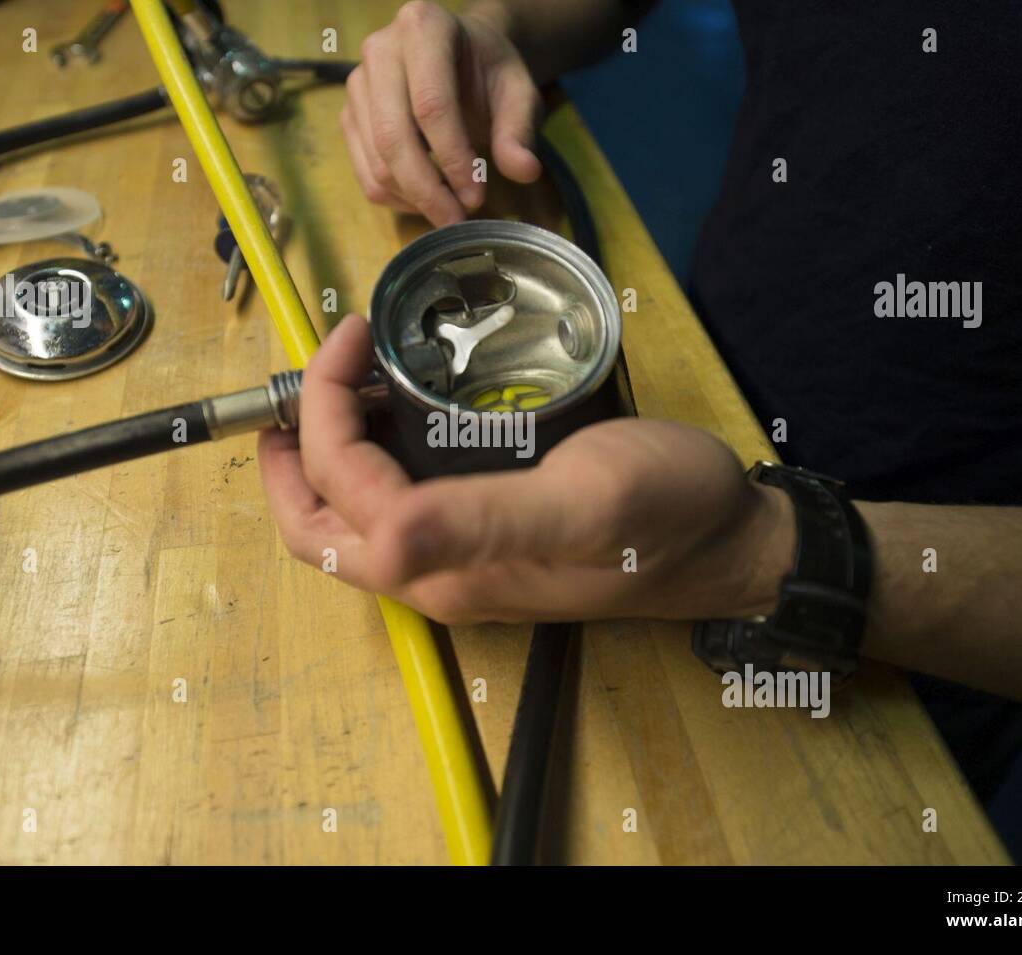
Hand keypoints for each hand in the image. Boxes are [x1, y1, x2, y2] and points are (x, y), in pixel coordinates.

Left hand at [258, 315, 794, 624]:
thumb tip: (381, 536)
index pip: (336, 490)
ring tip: (341, 383)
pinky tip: (396, 410)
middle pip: (319, 526)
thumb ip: (480, 523)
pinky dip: (373, 460)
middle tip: (309, 373)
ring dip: (325, 455)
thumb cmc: (666, 515)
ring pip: (353, 520)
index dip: (322, 408)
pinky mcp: (484, 541)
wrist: (730, 540)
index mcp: (444, 569)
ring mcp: (459, 561)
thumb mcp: (584, 504)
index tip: (355, 330)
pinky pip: (399, 507)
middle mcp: (437, 574)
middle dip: (291, 451)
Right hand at [342, 1, 542, 225]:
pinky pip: (365, 172)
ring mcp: (358, 84)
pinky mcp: (350, 116)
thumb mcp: (517, 92)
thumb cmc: (488, 72)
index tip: (476, 196)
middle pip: (393, 136)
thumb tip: (524, 171)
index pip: (431, 105)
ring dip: (413, 198)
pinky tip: (427, 200)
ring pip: (376, 159)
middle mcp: (380, 50)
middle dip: (426, 190)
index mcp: (424, 28)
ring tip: (449, 209)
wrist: (461, 58)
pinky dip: (396, 198)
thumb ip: (519, 130)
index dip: (452, 158)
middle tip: (457, 219)